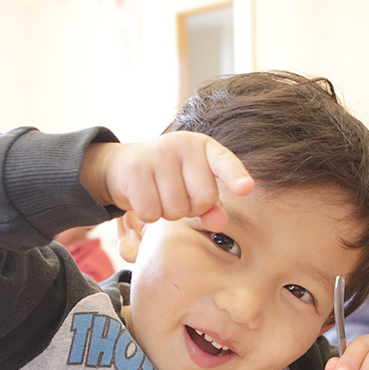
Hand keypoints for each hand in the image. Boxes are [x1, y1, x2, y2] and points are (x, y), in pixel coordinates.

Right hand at [82, 132, 254, 230]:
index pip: (224, 162)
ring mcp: (157, 155)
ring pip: (177, 209)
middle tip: (177, 196)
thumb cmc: (167, 178)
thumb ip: (211, 205)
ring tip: (159, 196)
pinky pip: (152, 212)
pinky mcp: (135, 171)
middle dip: (192, 208)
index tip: (246, 188)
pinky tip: (144, 199)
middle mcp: (181, 146)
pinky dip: (148, 215)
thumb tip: (220, 223)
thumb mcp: (192, 185)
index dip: (235, 176)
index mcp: (202, 146)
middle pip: (203, 199)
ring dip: (168, 213)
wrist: (122, 165)